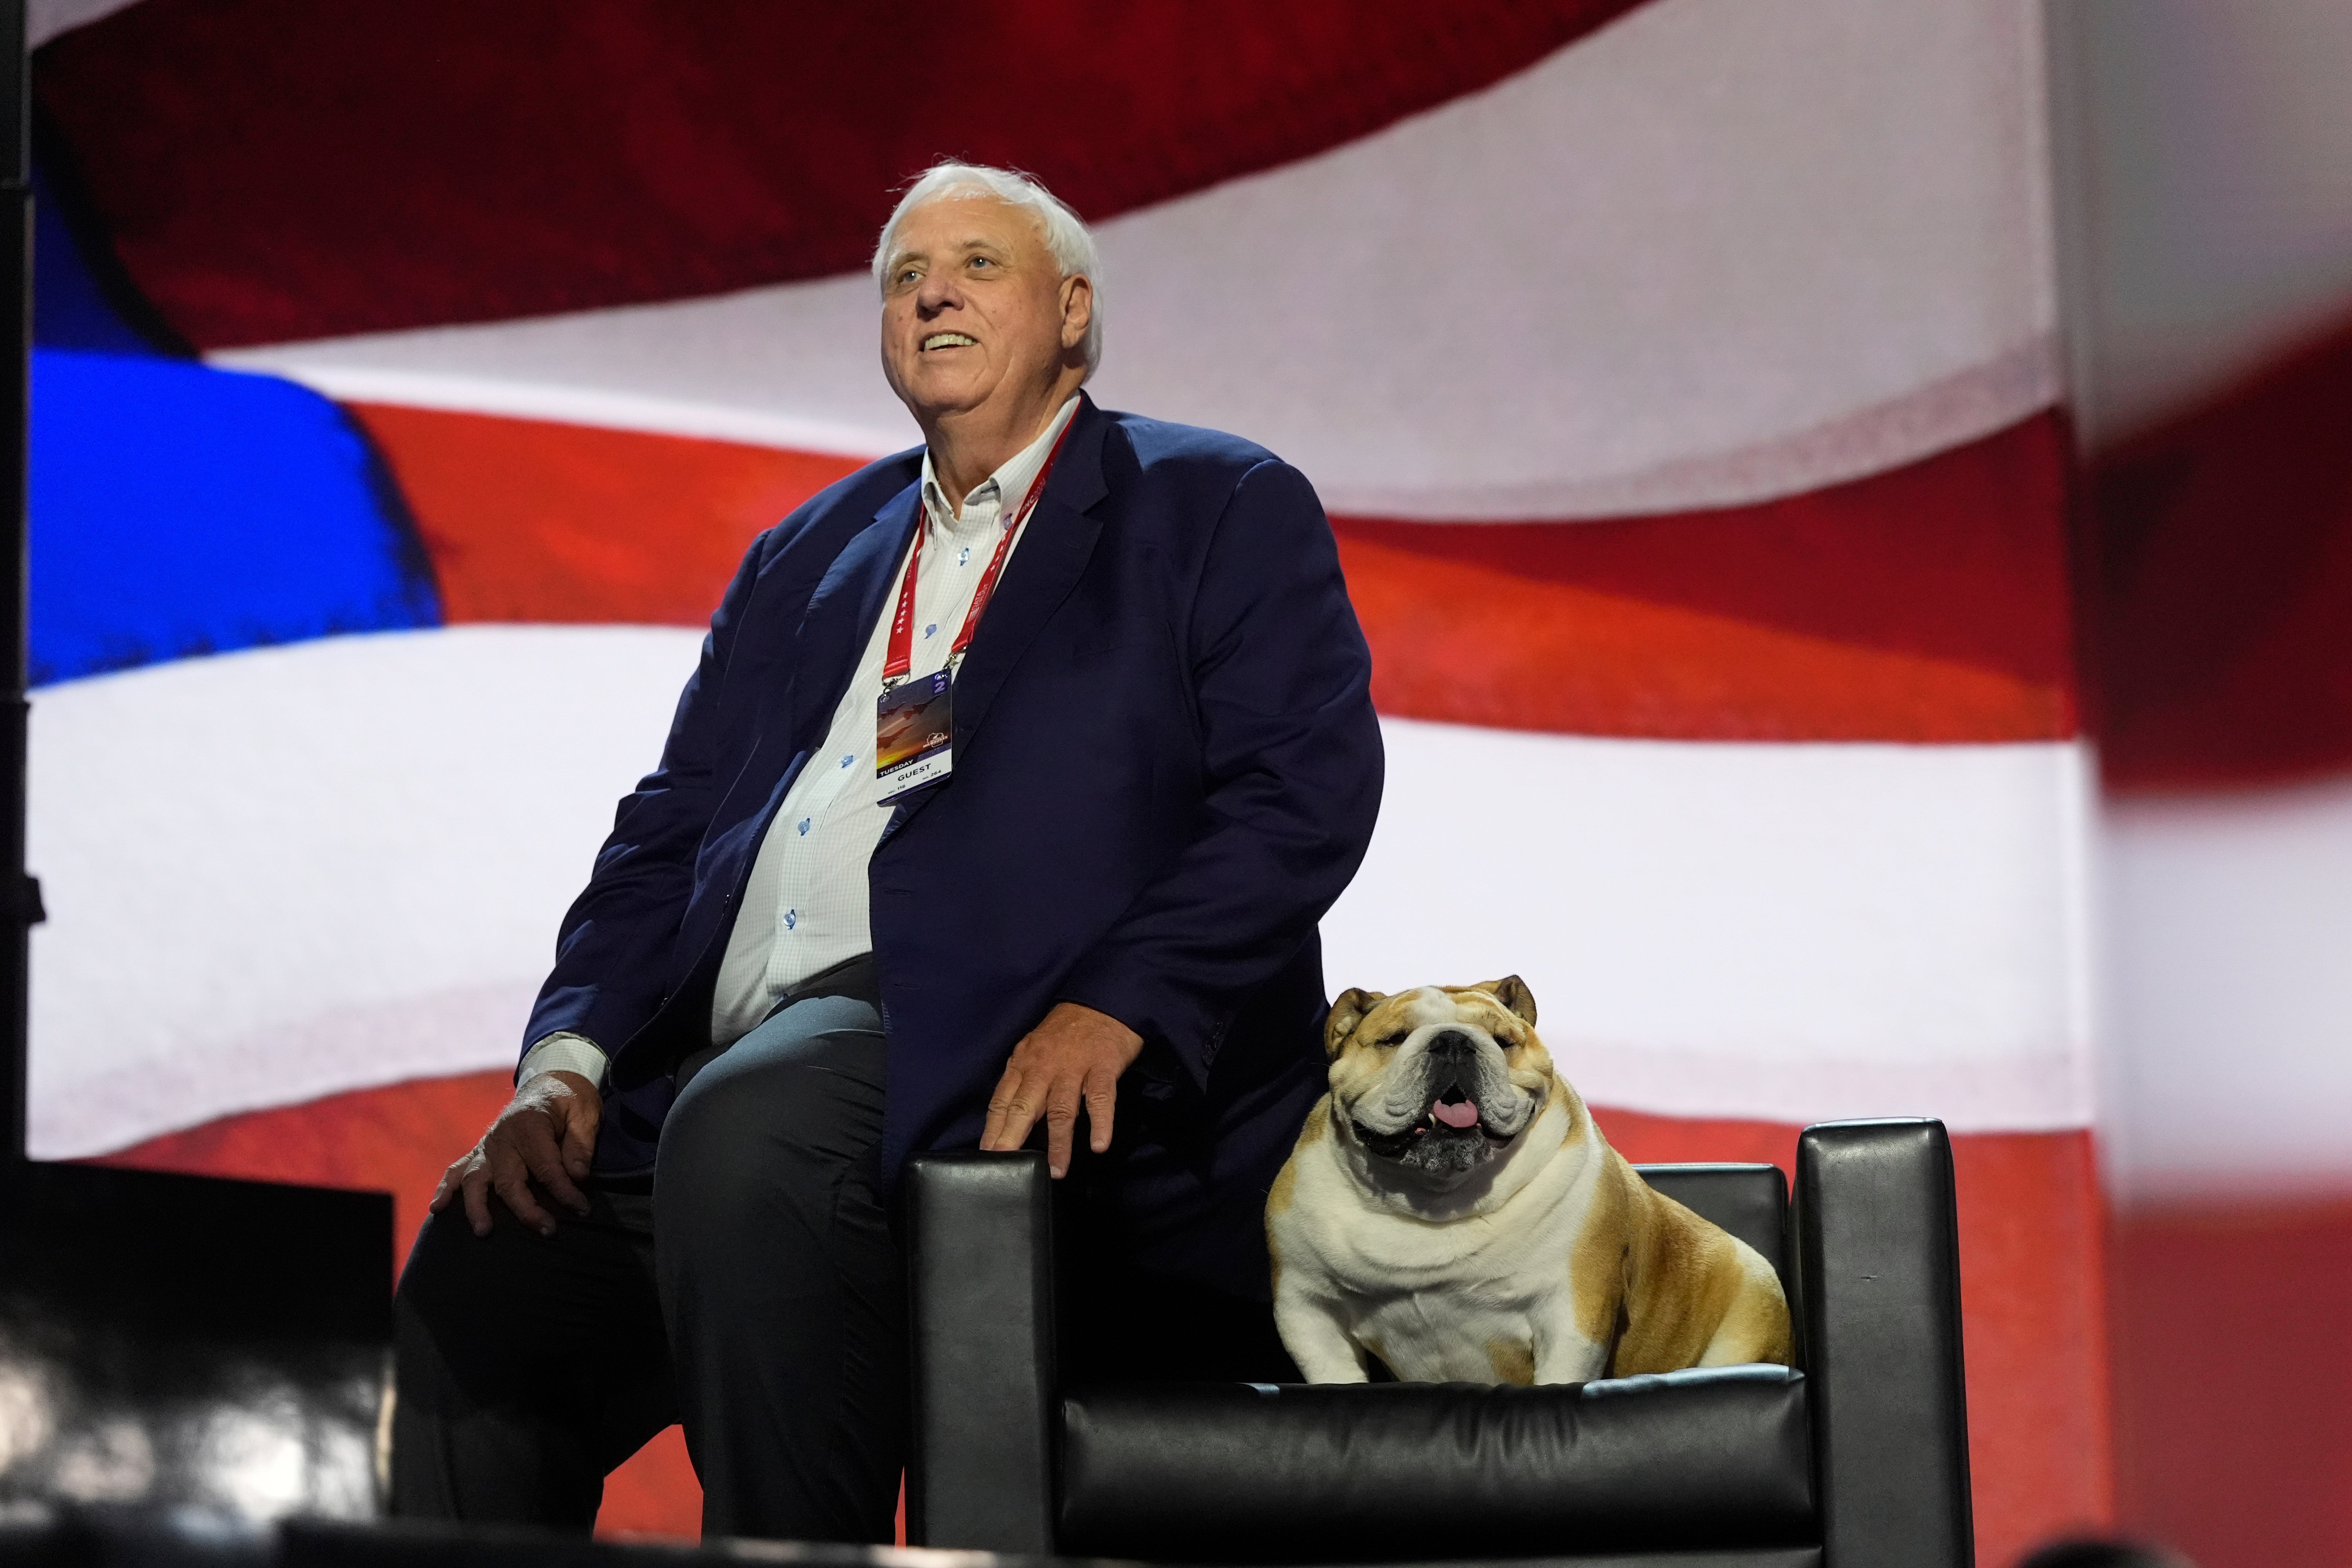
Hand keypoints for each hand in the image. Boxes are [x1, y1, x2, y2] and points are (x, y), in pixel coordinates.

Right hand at [427, 1070, 601, 1237]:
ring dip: (477, 1206)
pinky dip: (446, 1188)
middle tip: (547, 1230)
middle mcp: (503, 1136)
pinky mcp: (479, 1151)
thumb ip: (580, 1145)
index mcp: (530, 1124)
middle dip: (527, 1209)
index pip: (545, 1166)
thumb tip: (578, 1176)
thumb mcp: (584, 1113)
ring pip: (476, 1179)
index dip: (564, 1191)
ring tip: (484, 1230)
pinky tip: (437, 1208)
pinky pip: (457, 1170)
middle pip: (509, 1179)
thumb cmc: (568, 1101)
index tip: (581, 1209)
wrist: (548, 1083)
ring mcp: (487, 1145)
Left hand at [980, 1002, 1144, 1177]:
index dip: (993, 1128)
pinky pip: (1101, 1098)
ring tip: (1056, 1170)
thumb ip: (1023, 1081)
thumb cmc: (1066, 1032)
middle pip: (1025, 1105)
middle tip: (1005, 1163)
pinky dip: (1100, 1123)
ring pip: (1061, 1108)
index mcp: (1023, 1062)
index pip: (1003, 1100)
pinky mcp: (1103, 1066)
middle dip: (1013, 1135)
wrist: (1102, 1002)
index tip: (986, 1155)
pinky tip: (1099, 1145)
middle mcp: (1044, 1066)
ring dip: (1058, 1142)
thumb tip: (1010, 1119)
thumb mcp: (1035, 1050)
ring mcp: (1074, 1066)